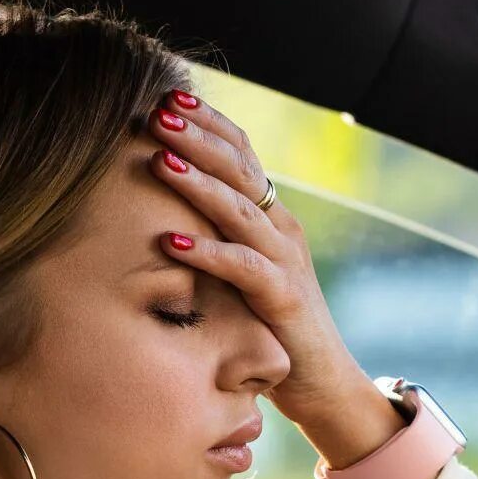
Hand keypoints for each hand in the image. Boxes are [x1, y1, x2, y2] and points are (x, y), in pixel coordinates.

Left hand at [145, 91, 364, 426]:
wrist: (320, 382)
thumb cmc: (269, 326)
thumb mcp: (239, 269)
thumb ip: (215, 234)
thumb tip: (161, 208)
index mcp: (272, 215)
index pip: (242, 153)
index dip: (208, 122)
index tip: (167, 97)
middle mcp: (282, 228)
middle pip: (241, 168)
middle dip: (198, 137)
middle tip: (156, 112)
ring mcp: (286, 261)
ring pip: (241, 210)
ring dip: (198, 182)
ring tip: (159, 160)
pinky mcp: (283, 299)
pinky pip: (244, 268)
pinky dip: (208, 253)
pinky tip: (171, 241)